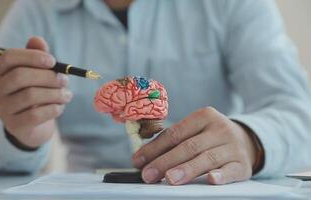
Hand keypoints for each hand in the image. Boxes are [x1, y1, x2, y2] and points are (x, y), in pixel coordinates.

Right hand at [0, 36, 72, 147]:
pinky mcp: (14, 126)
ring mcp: (2, 109)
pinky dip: (53, 109)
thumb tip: (37, 39)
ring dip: (55, 94)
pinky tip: (60, 107)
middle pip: (20, 76)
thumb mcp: (37, 72)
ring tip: (67, 95)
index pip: (9, 57)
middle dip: (48, 77)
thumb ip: (37, 55)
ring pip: (30, 95)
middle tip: (65, 80)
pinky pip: (36, 115)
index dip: (32, 56)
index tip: (53, 61)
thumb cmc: (35, 91)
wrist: (33, 125)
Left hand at [132, 107, 257, 184]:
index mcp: (204, 116)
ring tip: (169, 179)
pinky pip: (231, 170)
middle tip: (148, 175)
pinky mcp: (243, 164)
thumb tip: (143, 158)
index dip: (155, 148)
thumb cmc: (211, 137)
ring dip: (187, 169)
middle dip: (165, 161)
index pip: (175, 133)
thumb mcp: (196, 130)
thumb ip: (173, 140)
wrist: (247, 140)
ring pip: (207, 158)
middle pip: (189, 146)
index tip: (138, 161)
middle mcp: (219, 128)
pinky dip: (221, 175)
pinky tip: (210, 180)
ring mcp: (232, 146)